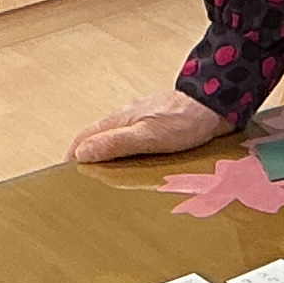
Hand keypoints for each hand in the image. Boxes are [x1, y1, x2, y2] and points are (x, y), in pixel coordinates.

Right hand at [70, 91, 232, 163]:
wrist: (217, 103)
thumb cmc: (185, 119)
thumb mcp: (147, 136)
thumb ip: (115, 143)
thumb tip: (82, 153)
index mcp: (119, 120)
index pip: (85, 138)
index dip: (73, 156)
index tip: (66, 174)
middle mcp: (128, 119)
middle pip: (98, 138)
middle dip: (87, 156)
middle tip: (83, 179)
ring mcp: (143, 122)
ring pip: (116, 140)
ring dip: (106, 155)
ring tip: (104, 175)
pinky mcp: (159, 127)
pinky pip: (135, 142)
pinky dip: (127, 154)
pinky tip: (134, 164)